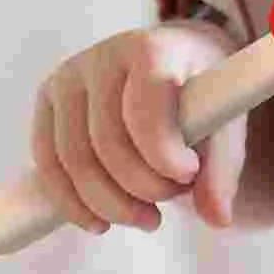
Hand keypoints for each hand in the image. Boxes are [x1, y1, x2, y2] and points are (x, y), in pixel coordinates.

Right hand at [30, 20, 245, 234]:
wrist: (176, 58)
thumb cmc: (203, 92)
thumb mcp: (225, 122)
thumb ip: (222, 169)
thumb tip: (219, 220)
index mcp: (155, 49)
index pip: (146, 108)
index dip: (163, 153)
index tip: (188, 176)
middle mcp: (105, 56)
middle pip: (108, 142)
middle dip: (142, 188)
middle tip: (171, 204)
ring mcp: (70, 76)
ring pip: (74, 159)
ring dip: (110, 205)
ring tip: (148, 219)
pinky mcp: (48, 99)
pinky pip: (48, 164)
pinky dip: (73, 203)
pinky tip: (101, 224)